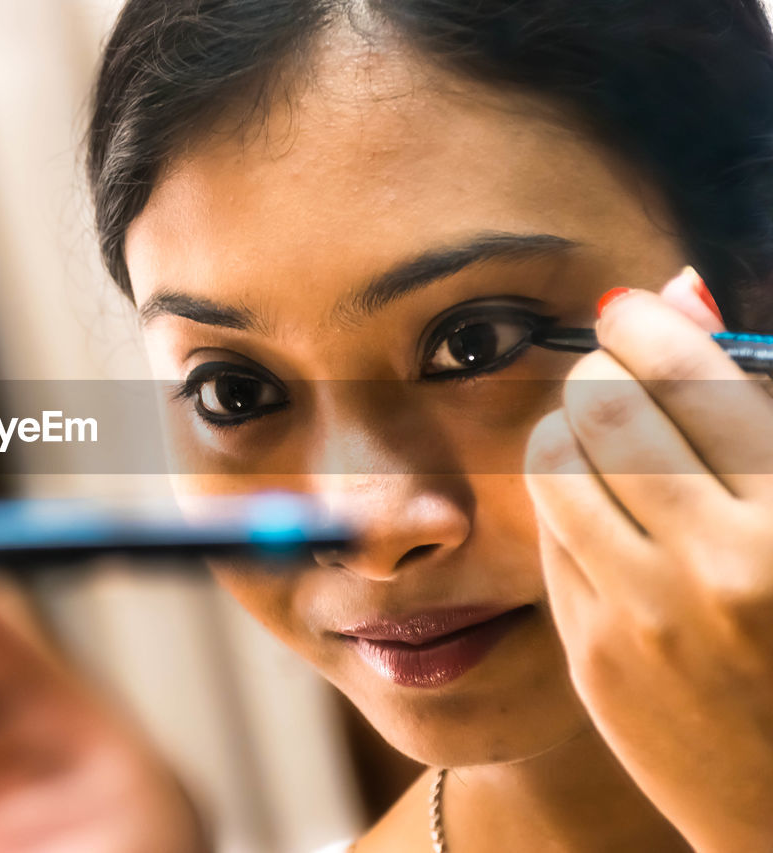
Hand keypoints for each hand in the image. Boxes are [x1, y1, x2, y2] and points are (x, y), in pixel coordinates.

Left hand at [525, 268, 772, 851]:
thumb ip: (758, 409)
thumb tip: (677, 295)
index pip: (690, 380)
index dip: (646, 324)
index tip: (629, 307)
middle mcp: (718, 571)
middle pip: (604, 410)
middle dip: (598, 367)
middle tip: (611, 364)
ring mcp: (645, 620)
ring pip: (553, 464)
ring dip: (567, 426)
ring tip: (601, 431)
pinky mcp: (595, 658)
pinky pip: (550, 537)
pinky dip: (566, 499)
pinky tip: (600, 507)